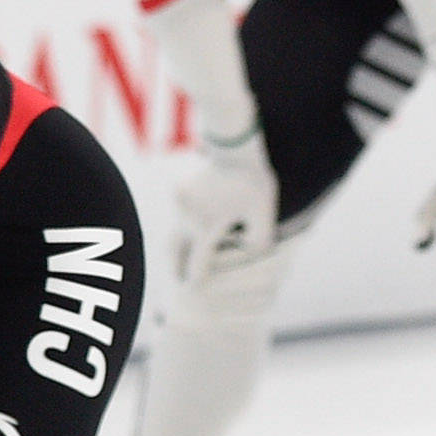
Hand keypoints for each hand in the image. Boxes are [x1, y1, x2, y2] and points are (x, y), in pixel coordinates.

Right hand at [173, 129, 275, 284]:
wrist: (234, 146)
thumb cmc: (252, 182)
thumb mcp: (264, 215)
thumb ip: (257, 241)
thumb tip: (243, 248)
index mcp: (205, 228)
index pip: (196, 263)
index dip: (196, 279)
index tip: (196, 289)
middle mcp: (187, 219)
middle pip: (174, 252)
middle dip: (177, 268)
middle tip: (180, 281)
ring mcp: (181, 204)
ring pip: (172, 235)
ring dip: (175, 250)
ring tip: (180, 262)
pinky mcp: (180, 192)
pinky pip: (177, 218)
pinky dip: (180, 231)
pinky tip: (188, 235)